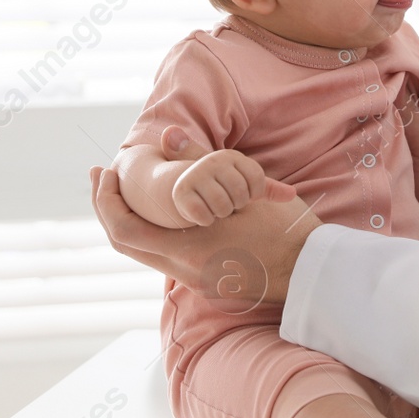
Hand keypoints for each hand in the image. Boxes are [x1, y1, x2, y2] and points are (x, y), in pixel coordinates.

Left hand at [88, 132, 317, 305]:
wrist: (315, 274)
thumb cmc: (285, 231)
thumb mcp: (244, 191)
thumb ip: (202, 162)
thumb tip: (167, 134)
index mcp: (187, 250)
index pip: (124, 230)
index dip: (106, 200)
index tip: (105, 172)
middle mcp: (185, 272)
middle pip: (127, 244)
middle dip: (109, 208)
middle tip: (103, 176)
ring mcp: (197, 282)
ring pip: (148, 251)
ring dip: (135, 220)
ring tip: (133, 189)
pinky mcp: (211, 283)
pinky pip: (172, 257)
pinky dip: (160, 232)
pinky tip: (171, 212)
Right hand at [171, 143, 295, 226]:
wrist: (171, 187)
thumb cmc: (215, 189)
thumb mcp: (243, 186)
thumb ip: (267, 190)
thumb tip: (292, 195)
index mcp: (231, 156)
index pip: (257, 181)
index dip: (251, 195)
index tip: (239, 195)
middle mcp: (213, 160)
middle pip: (241, 195)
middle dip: (233, 206)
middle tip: (222, 203)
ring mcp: (195, 175)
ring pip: (223, 207)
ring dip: (219, 214)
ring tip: (211, 208)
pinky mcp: (181, 193)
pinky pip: (205, 216)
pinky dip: (204, 220)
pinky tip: (199, 215)